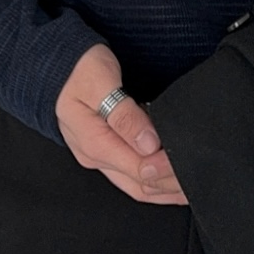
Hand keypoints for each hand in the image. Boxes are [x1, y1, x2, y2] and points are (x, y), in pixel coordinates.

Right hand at [55, 43, 187, 204]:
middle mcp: (96, 156)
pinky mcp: (105, 150)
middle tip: (200, 179)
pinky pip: (131, 175)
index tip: (187, 159)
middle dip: (170, 187)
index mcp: (95, 143)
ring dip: (164, 190)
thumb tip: (148, 144)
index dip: (167, 169)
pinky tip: (170, 181)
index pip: (139, 169)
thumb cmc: (76, 69)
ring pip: (136, 186)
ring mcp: (99, 156)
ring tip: (191, 188)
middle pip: (140, 185)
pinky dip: (153, 182)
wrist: (53, 63)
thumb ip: (124, 115)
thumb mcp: (100, 83)